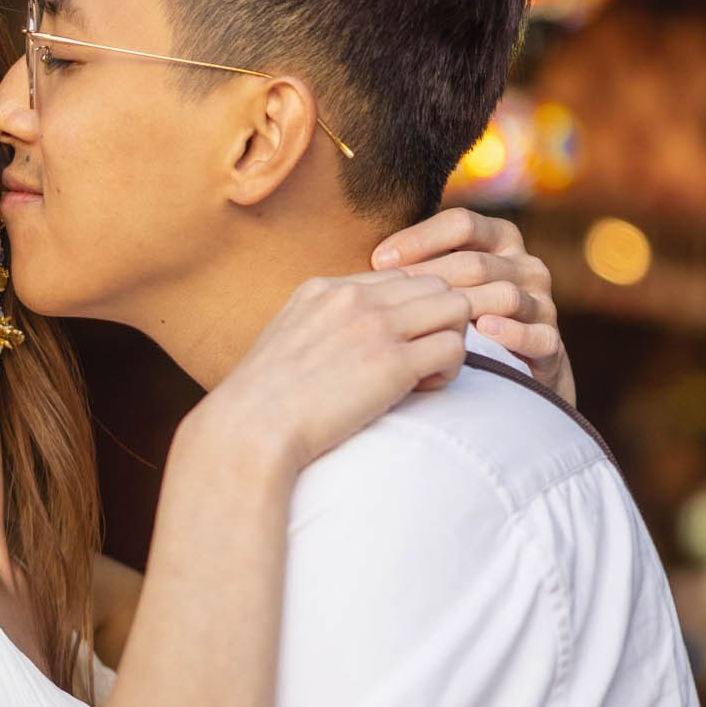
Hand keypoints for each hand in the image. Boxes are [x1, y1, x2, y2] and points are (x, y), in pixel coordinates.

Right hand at [203, 268, 470, 473]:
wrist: (250, 429)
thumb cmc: (263, 401)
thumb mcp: (287, 339)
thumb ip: (321, 325)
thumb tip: (350, 340)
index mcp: (325, 288)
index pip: (398, 277)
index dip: (408, 311)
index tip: (393, 346)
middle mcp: (353, 297)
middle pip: (435, 284)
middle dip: (437, 321)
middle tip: (419, 360)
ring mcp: (375, 326)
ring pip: (456, 308)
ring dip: (449, 341)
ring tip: (424, 375)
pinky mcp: (393, 364)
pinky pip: (454, 348)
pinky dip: (449, 371)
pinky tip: (421, 390)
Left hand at [373, 209, 575, 408]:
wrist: (512, 375)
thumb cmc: (462, 322)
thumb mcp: (441, 287)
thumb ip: (415, 268)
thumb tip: (359, 262)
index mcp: (499, 240)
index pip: (462, 223)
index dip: (420, 238)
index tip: (379, 260)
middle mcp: (524, 266)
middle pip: (478, 262)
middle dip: (431, 276)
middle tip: (391, 296)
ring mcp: (542, 303)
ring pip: (507, 295)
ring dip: (467, 305)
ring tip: (430, 314)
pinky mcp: (551, 343)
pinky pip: (537, 335)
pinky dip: (511, 333)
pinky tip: (483, 332)